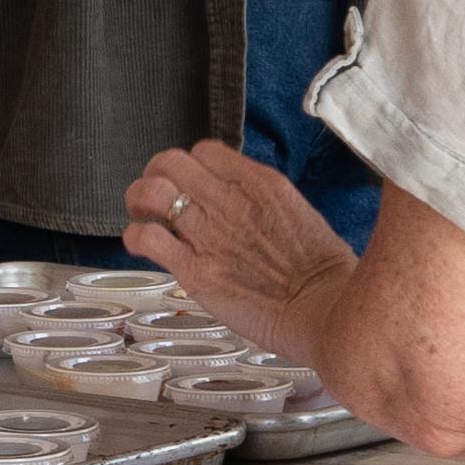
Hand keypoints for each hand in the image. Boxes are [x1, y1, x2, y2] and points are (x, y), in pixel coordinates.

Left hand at [121, 139, 356, 360]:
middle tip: (157, 197)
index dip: (192, 166)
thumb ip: (262, 201)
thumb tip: (237, 198)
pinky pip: (146, 237)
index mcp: (259, 183)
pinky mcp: (195, 269)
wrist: (331, 314)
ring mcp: (209, 233)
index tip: (192, 185)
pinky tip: (141, 245)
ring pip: (149, 192)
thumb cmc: (323, 273)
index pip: (204, 150)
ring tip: (142, 215)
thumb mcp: (298, 214)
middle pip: (169, 161)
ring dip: (137, 201)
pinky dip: (134, 237)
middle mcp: (229, 201)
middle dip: (155, 174)